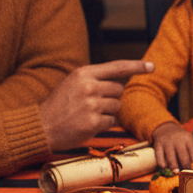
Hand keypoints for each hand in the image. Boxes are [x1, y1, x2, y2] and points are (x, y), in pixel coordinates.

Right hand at [39, 60, 153, 150]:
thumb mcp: (72, 83)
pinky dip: (105, 124)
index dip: (136, 66)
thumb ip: (94, 79)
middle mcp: (89, 86)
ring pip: (117, 106)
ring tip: (89, 114)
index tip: (151, 66)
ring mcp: (91, 105)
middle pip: (119, 90)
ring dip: (108, 112)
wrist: (41, 126)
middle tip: (95, 104)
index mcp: (84, 73)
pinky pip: (112, 122)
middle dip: (112, 98)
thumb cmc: (59, 105)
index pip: (117, 67)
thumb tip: (120, 81)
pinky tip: (89, 124)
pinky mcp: (93, 122)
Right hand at [153, 121, 192, 171]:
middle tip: (185, 172)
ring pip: (170, 157)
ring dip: (174, 166)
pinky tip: (164, 166)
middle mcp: (178, 139)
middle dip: (185, 165)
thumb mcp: (190, 141)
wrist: (166, 128)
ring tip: (176, 172)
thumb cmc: (181, 139)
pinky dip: (161, 162)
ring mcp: (167, 142)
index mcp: (188, 138)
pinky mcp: (158, 144)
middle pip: (183, 155)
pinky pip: (159, 155)